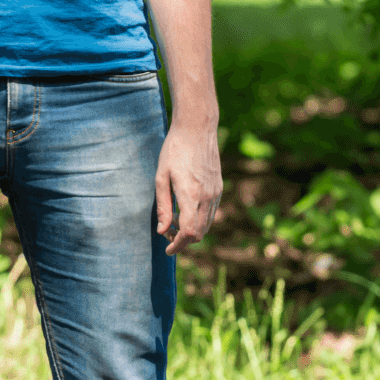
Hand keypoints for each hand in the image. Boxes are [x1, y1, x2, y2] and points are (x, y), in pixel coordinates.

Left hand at [155, 121, 221, 254]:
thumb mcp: (161, 177)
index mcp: (190, 196)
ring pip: (206, 226)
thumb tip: (162, 231)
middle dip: (183, 241)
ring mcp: (215, 193)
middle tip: (166, 235)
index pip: (188, 233)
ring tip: (174, 223)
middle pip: (199, 233)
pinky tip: (186, 212)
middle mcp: (206, 197)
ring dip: (191, 231)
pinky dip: (199, 221)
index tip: (167, 250)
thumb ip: (162, 206)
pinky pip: (211, 214)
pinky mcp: (218, 188)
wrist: (197, 129)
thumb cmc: (174, 150)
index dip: (177, 245)